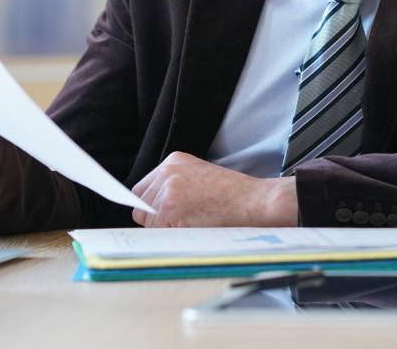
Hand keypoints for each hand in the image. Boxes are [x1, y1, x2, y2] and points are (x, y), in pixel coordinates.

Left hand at [131, 152, 297, 227]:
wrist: (257, 202)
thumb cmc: (235, 196)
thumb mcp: (200, 178)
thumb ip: (174, 186)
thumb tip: (146, 209)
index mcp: (173, 161)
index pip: (142, 190)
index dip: (153, 207)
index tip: (169, 214)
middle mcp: (167, 171)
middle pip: (140, 205)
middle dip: (156, 218)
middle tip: (186, 219)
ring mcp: (168, 189)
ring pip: (147, 221)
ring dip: (164, 228)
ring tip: (194, 222)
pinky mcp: (171, 208)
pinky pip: (157, 232)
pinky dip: (172, 236)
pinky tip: (195, 228)